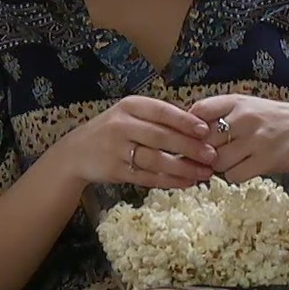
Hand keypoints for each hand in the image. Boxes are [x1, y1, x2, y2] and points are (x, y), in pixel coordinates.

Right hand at [50, 95, 221, 190]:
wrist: (76, 152)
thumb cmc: (113, 131)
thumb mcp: (131, 115)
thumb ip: (159, 117)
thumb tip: (199, 124)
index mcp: (130, 106)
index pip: (162, 112)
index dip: (185, 121)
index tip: (206, 131)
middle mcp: (122, 126)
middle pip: (161, 137)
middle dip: (190, 147)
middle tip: (212, 156)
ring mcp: (117, 150)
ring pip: (156, 160)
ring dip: (183, 168)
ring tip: (205, 173)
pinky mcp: (116, 171)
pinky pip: (148, 177)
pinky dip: (169, 181)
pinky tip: (186, 183)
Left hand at [186, 93, 288, 182]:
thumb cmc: (273, 119)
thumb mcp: (248, 106)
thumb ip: (220, 114)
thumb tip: (185, 134)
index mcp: (236, 102)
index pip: (198, 112)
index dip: (190, 129)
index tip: (194, 138)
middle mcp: (244, 117)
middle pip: (204, 142)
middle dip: (203, 153)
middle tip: (210, 157)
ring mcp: (256, 139)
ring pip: (217, 161)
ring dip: (220, 167)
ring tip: (232, 161)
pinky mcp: (266, 160)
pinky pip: (234, 175)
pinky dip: (234, 175)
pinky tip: (244, 168)